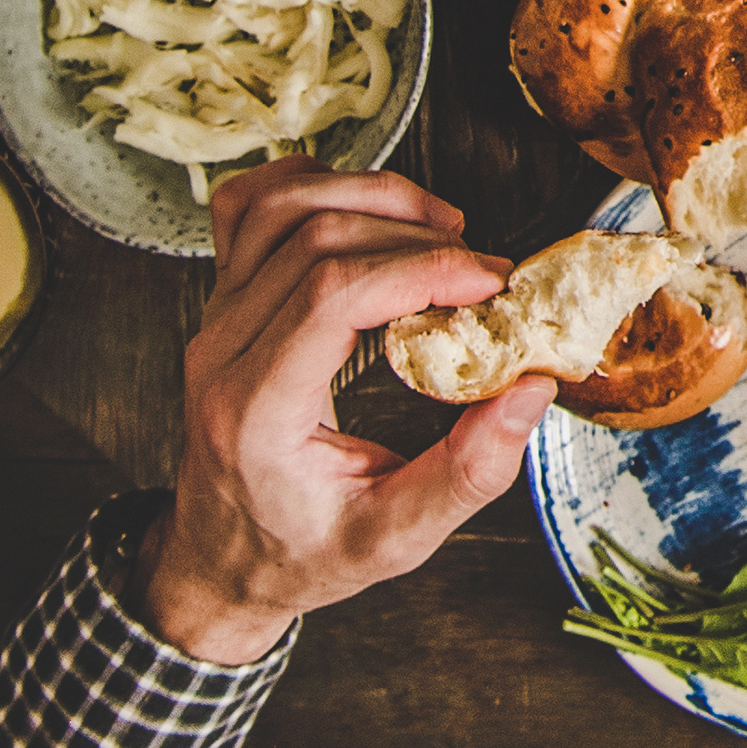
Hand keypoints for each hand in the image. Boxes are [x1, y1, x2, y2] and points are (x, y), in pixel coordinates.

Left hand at [141, 162, 542, 665]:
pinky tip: (364, 207)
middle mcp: (220, 351)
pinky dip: (309, 184)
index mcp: (255, 410)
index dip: (420, 270)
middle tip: (480, 274)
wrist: (220, 563)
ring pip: (279, 205)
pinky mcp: (222, 301)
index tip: (490, 286)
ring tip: (439, 228)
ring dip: (370, 197)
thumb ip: (468, 472)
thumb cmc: (303, 554)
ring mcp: (213, 319)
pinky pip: (248, 206)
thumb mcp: (394, 540)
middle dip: (416, 237)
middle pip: (314, 237)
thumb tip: (533, 388)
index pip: (330, 295)